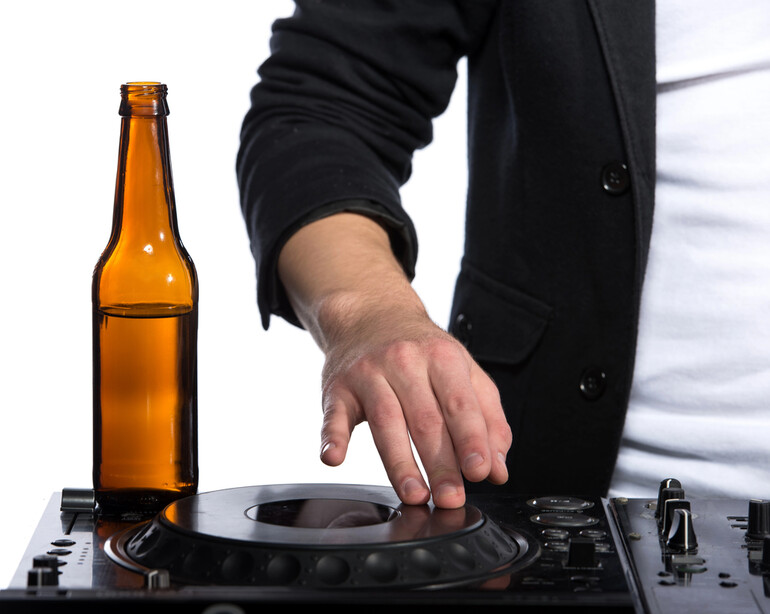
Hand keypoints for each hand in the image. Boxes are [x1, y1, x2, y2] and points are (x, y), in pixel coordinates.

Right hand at [277, 212, 511, 508]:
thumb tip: (498, 468)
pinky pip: (334, 415)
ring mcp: (368, 374)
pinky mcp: (338, 388)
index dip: (471, 439)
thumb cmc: (422, 351)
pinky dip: (332, 437)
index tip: (480, 472)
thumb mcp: (463, 371)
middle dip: (440, 463)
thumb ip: (487, 418)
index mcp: (442, 357)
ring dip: (399, 463)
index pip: (460, 403)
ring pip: (385, 422)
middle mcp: (405, 361)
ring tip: (415, 494)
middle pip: (425, 419)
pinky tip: (334, 459)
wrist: (369, 315)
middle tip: (451, 498)